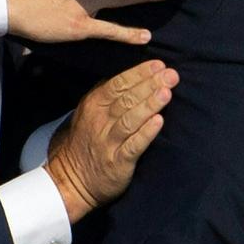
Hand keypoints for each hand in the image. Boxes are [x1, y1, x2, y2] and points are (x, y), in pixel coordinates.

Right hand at [45, 60, 178, 222]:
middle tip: (171, 75)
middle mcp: (99, 121)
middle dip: (150, 84)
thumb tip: (136, 72)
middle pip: (127, 98)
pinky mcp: (118, 162)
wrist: (72, 179)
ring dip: (150, 105)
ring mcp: (108, 142)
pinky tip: (159, 122)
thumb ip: (108, 92)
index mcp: (94, 104)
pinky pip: (133, 145)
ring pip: (130, 119)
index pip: (118, 83)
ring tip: (166, 93)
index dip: (139, 73)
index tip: (159, 65)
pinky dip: (146, 133)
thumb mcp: (90, 111)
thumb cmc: (88, 139)